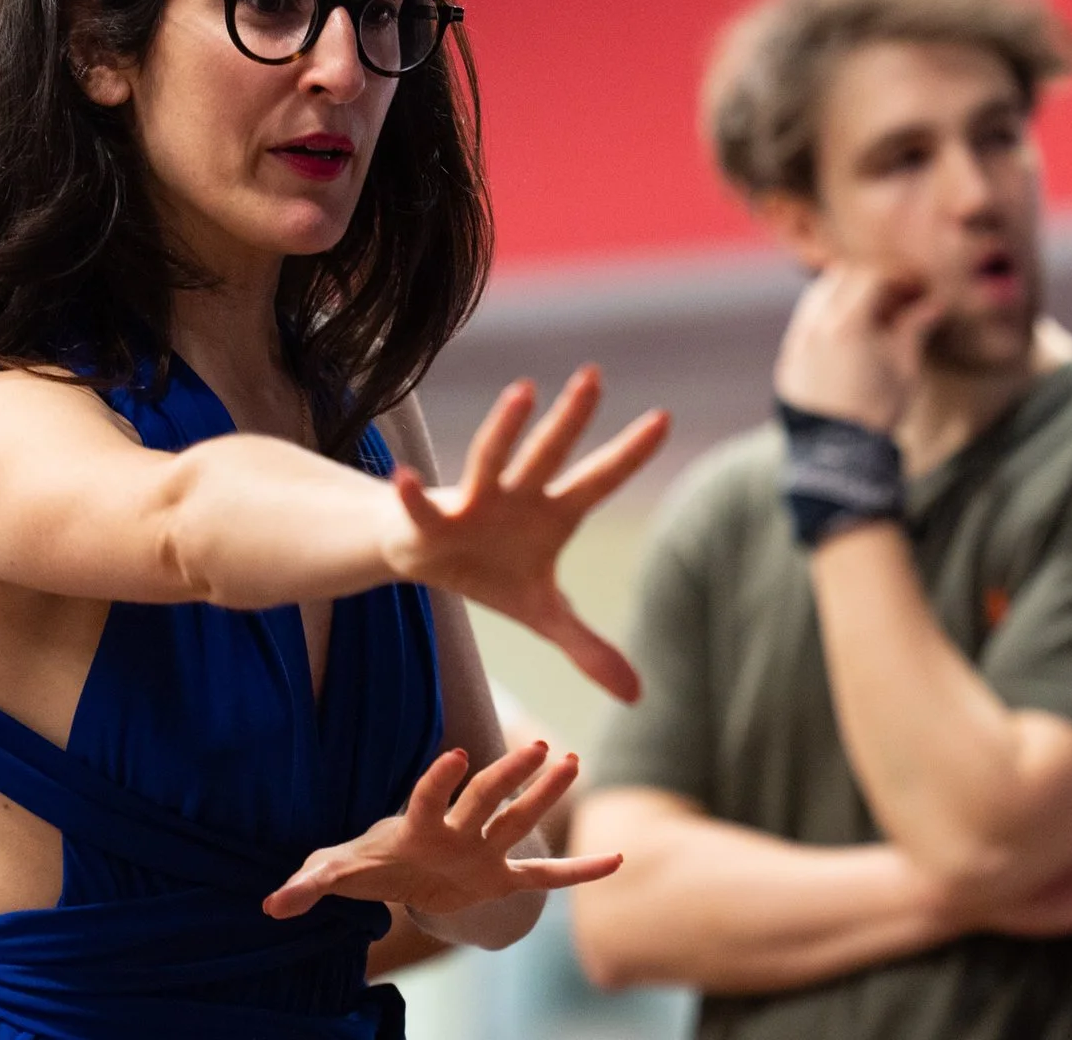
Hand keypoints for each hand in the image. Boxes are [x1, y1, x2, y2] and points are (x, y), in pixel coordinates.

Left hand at [265, 740, 620, 920]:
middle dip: (508, 775)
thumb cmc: (365, 864)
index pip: (429, 798)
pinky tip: (615, 861)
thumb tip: (272, 905)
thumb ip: (309, 884)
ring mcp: (482, 850)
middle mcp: (455, 830)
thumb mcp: (335, 874)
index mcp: (416, 827)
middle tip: (539, 745)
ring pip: (518, 819)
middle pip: (485, 799)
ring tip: (573, 760)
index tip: (457, 754)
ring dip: (545, 793)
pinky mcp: (499, 876)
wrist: (396, 872)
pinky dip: (579, 872)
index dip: (438, 779)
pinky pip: (545, 877)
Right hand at [388, 367, 668, 701]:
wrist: (427, 557)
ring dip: (505, 430)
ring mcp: (475, 503)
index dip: (629, 454)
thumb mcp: (544, 615)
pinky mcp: (432, 521)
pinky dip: (413, 496)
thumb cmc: (492, 570)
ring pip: (492, 460)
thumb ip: (588, 648)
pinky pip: (422, 508)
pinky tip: (406, 479)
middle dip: (570, 418)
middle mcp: (518, 496)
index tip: (664, 418)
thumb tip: (638, 695)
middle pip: (550, 454)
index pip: (599, 480)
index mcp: (553, 514)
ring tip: (522, 392)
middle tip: (593, 376)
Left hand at [772, 264, 946, 433]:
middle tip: (893, 294)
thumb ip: (915, 329)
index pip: (871, 275)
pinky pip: (806, 318)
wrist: (835, 453)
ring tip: (871, 311)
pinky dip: (827, 313)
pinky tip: (847, 331)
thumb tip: (934, 305)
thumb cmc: (877, 410)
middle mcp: (816, 324)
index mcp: (848, 323)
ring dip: (845, 291)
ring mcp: (797, 339)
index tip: (913, 286)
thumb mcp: (904, 368)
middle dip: (870, 277)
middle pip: (842, 275)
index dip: (896, 276)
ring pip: (819, 292)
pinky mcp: (788, 355)